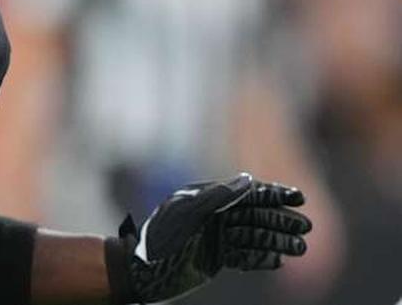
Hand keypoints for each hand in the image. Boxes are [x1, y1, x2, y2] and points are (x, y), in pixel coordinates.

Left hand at [116, 173, 311, 302]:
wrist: (143, 270)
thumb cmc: (162, 237)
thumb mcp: (189, 212)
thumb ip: (219, 196)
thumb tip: (249, 179)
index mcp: (207, 198)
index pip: (247, 193)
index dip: (274, 194)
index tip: (298, 197)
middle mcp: (214, 216)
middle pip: (256, 215)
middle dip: (281, 220)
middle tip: (306, 227)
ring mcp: (215, 237)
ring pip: (253, 236)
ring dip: (277, 241)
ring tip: (300, 247)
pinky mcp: (215, 257)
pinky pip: (243, 255)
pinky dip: (260, 258)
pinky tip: (277, 261)